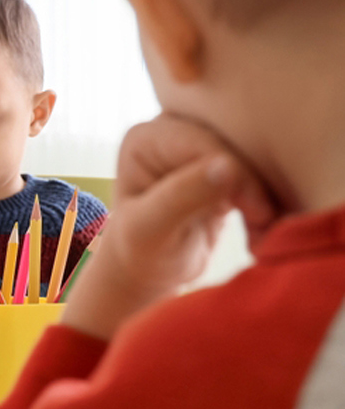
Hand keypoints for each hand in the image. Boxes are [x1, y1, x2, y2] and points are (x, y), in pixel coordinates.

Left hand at [63, 114, 276, 338]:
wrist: (149, 274)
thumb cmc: (139, 250)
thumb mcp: (152, 228)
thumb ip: (182, 196)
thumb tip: (227, 166)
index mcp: (148, 138)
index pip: (205, 142)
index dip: (238, 172)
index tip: (258, 210)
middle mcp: (175, 134)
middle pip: (235, 146)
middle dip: (257, 186)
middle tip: (269, 225)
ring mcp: (201, 152)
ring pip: (254, 163)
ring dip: (265, 201)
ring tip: (263, 237)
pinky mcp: (225, 173)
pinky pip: (261, 181)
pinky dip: (266, 209)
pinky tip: (259, 238)